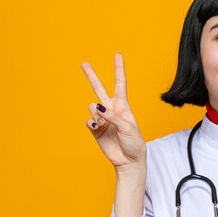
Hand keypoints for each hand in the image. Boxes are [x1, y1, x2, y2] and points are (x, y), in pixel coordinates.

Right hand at [82, 54, 145, 170]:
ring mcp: (103, 120)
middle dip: (91, 76)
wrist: (129, 161)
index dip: (118, 69)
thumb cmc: (134, 143)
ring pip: (92, 107)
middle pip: (99, 89)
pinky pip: (89, 120)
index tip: (118, 55)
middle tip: (83, 64)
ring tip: (104, 123)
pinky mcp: (96, 130)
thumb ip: (113, 116)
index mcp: (123, 106)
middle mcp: (111, 110)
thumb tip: (98, 107)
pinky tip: (96, 127)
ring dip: (96, 113)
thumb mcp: (128, 127)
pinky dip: (91, 122)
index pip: (120, 84)